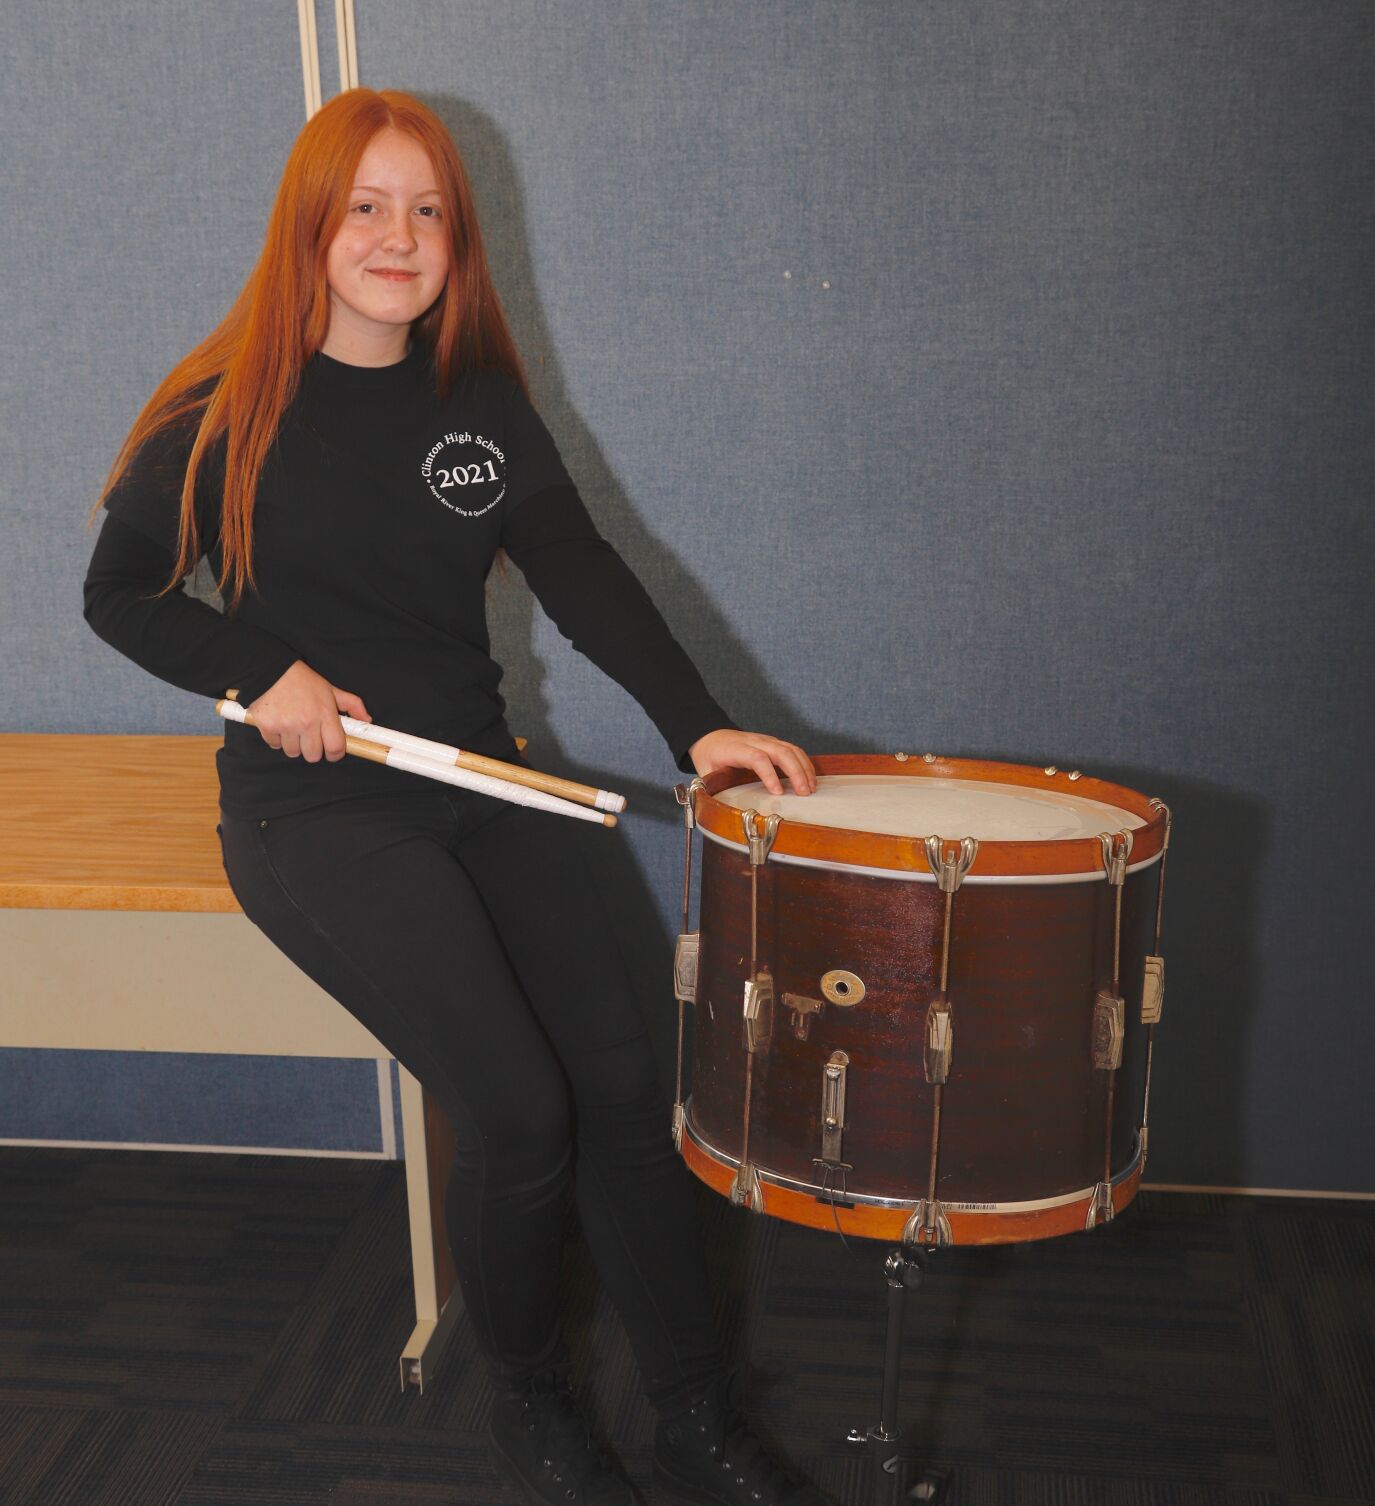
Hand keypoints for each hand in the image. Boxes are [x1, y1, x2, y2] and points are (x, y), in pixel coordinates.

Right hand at [246, 660, 370, 762]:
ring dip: (294, 745)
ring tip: (294, 729)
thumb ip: (352, 705)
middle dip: (314, 750)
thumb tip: (367, 720)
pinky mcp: (267, 726)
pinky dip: (277, 739)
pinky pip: (275, 745)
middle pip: (313, 756)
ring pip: (293, 753)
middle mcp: (306, 722)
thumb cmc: (303, 681)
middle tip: (310, 737)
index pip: (335, 748)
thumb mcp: (331, 689)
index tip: (332, 751)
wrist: (270, 670)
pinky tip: (280, 725)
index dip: (335, 754)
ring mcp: (285, 726)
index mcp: (324, 714)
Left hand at [688, 729, 815, 795]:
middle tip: (804, 792)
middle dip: (795, 772)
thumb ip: (714, 788)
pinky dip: (803, 763)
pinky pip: (793, 749)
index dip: (769, 774)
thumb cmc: (709, 756)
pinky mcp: (773, 743)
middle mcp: (753, 741)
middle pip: (780, 751)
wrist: (710, 736)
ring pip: (790, 749)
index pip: (756, 758)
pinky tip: (808, 778)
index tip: (777, 792)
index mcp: (735, 749)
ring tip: (810, 788)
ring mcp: (765, 740)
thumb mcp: (705, 772)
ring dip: (803, 768)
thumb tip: (722, 809)